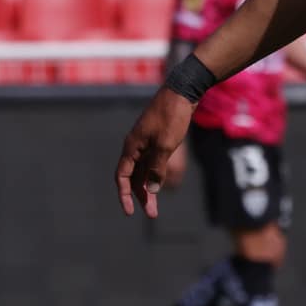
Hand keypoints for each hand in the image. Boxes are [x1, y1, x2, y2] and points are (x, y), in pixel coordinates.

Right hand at [116, 88, 195, 218]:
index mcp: (132, 147)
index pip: (122, 177)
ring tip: (156, 205)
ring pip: (143, 170)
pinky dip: (154, 173)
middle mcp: (135, 146)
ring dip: (149, 187)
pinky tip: (160, 182)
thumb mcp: (166, 145)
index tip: (131, 211)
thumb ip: (157, 168)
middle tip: (152, 213)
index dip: (125, 195)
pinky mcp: (157, 138)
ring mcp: (146, 142)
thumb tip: (152, 190)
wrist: (183, 91)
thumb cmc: (172, 117)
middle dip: (141, 196)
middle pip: (133, 176)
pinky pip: (152, 161)